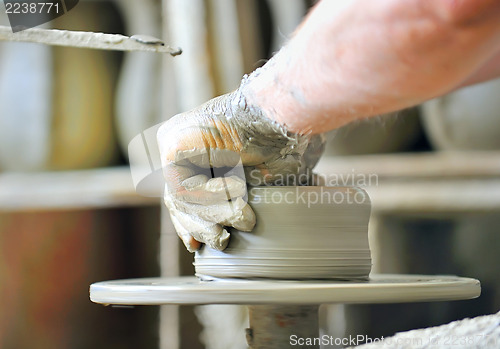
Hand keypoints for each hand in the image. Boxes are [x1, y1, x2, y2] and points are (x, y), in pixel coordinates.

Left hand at [157, 81, 324, 251]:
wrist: (281, 114)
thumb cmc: (280, 142)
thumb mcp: (262, 178)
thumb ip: (247, 198)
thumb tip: (248, 222)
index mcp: (197, 151)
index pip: (185, 196)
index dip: (192, 225)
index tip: (198, 247)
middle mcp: (180, 146)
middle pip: (179, 201)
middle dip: (199, 227)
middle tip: (221, 241)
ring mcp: (173, 142)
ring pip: (181, 199)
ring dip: (214, 215)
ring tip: (246, 217)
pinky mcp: (172, 145)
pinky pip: (183, 188)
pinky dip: (211, 197)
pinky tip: (237, 189)